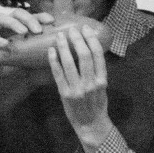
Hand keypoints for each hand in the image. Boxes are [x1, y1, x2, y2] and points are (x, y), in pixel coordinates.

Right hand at [0, 8, 54, 101]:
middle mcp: (5, 25)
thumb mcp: (27, 56)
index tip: (52, 21)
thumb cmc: (9, 63)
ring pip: (1, 18)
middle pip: (16, 13)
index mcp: (17, 26)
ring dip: (13, 23)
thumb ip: (38, 52)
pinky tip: (5, 44)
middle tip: (38, 30)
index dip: (41, 16)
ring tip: (23, 32)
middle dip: (28, 19)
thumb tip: (59, 53)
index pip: (30, 15)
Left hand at [47, 24, 111, 152]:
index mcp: (102, 80)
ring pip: (69, 63)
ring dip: (64, 47)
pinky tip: (51, 51)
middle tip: (72, 29)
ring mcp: (77, 89)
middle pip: (84, 56)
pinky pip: (58, 74)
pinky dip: (54, 61)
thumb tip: (89, 50)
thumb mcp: (102, 87)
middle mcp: (90, 83)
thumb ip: (96, 71)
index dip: (91, 39)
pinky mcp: (65, 94)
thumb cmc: (96, 104)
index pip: (98, 55)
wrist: (90, 124)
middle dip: (78, 39)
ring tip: (60, 36)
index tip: (86, 29)